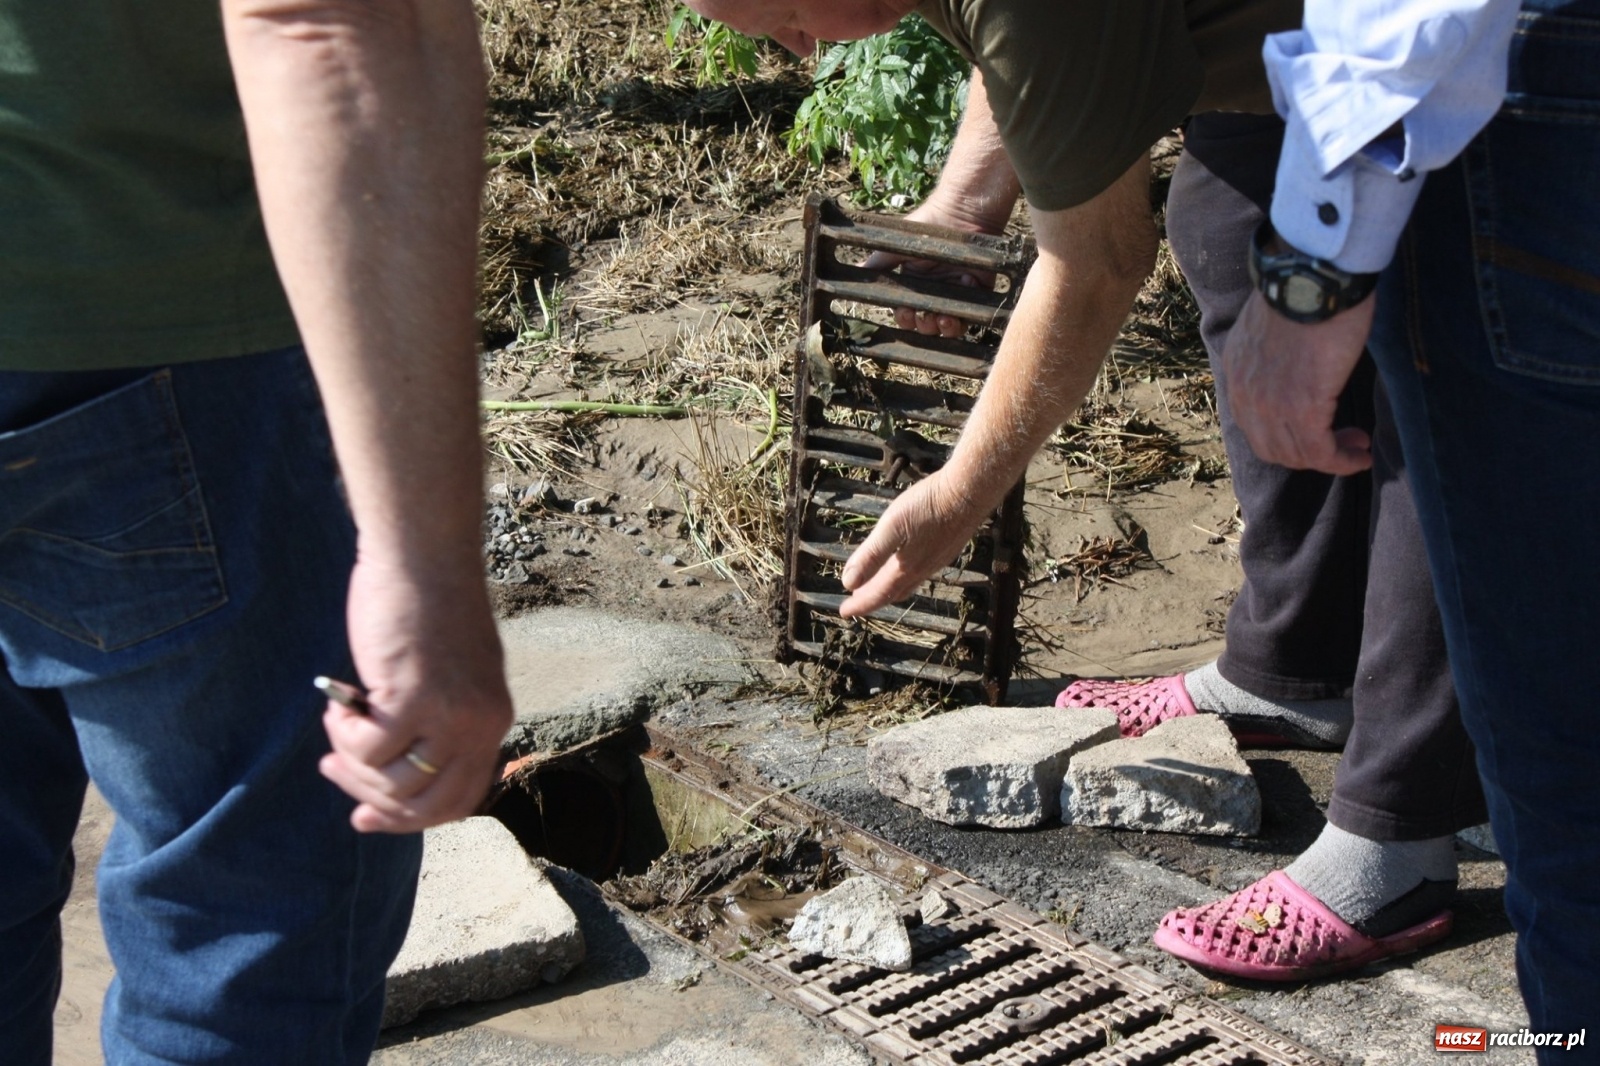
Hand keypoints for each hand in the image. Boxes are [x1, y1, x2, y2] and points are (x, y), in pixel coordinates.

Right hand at [318, 553, 513, 832]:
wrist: (423, 556)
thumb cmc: (427, 609)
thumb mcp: (449, 675)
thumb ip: (436, 723)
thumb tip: (391, 780)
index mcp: (493, 721)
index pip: (457, 801)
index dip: (409, 819)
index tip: (368, 816)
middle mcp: (480, 725)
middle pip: (424, 804)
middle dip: (372, 798)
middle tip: (334, 769)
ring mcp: (450, 716)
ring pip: (392, 782)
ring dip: (353, 762)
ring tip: (338, 726)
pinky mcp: (414, 699)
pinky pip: (368, 749)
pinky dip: (343, 734)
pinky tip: (338, 705)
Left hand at [839, 471, 986, 616]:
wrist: (969, 492)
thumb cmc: (928, 506)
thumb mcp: (891, 528)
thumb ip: (871, 556)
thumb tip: (849, 583)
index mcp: (906, 568)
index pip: (879, 593)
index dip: (860, 605)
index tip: (844, 612)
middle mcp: (923, 569)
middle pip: (894, 591)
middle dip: (874, 598)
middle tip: (857, 601)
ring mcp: (938, 559)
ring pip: (910, 582)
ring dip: (891, 587)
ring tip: (879, 585)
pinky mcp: (948, 547)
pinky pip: (922, 571)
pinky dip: (906, 575)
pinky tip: (906, 563)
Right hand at [862, 200, 1000, 338]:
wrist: (960, 212)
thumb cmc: (926, 227)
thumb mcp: (895, 246)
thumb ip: (877, 262)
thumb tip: (853, 271)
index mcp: (913, 287)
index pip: (906, 313)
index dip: (905, 318)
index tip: (906, 312)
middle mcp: (934, 294)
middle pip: (927, 324)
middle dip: (925, 326)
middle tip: (926, 317)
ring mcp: (957, 294)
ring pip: (950, 325)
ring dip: (946, 327)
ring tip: (945, 319)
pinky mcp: (979, 292)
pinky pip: (973, 311)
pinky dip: (969, 308)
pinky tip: (966, 284)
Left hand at [1221, 290, 1376, 475]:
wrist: (1312, 272)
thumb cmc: (1304, 286)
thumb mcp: (1275, 324)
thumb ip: (1276, 352)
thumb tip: (1299, 362)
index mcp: (1237, 371)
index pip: (1254, 425)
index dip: (1287, 437)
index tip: (1319, 430)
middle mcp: (1245, 393)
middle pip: (1272, 447)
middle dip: (1308, 453)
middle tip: (1343, 442)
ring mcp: (1270, 403)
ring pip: (1297, 454)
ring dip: (1330, 458)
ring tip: (1358, 446)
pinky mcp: (1302, 407)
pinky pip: (1320, 451)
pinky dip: (1342, 460)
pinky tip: (1362, 455)